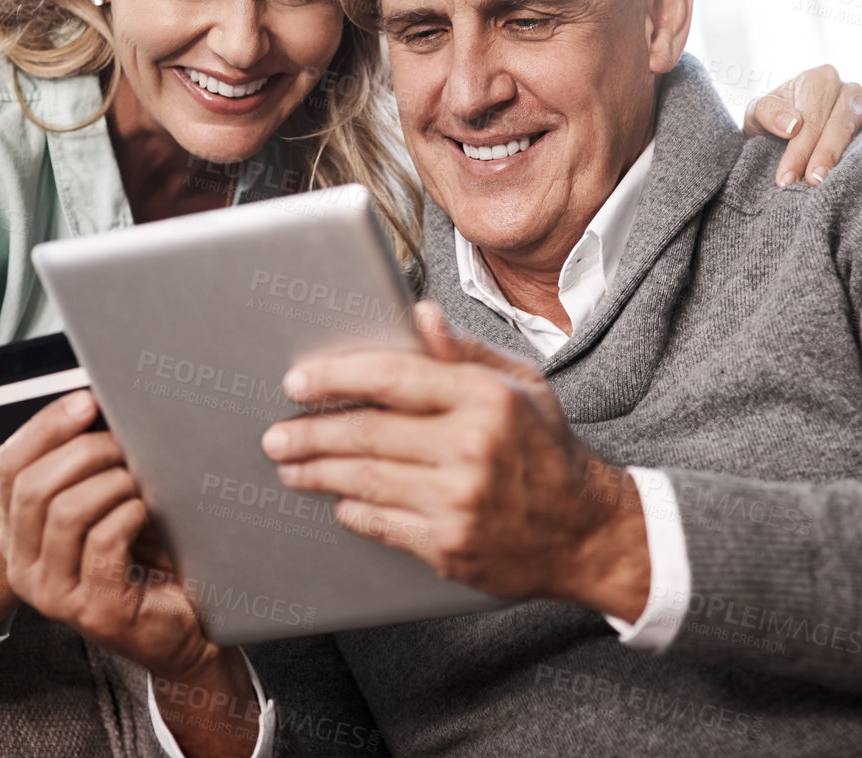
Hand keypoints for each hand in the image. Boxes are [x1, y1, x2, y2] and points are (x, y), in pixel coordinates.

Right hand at [0, 391, 259, 756]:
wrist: (185, 625)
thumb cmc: (144, 556)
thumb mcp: (103, 503)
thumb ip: (84, 464)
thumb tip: (92, 399)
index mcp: (14, 533)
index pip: (9, 466)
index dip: (46, 426)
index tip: (87, 400)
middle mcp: (22, 566)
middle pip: (34, 485)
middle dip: (85, 452)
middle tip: (127, 444)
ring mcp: (53, 595)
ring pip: (66, 511)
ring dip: (112, 482)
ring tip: (142, 480)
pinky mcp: (94, 610)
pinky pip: (102, 542)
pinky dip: (129, 514)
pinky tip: (147, 511)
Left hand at [262, 301, 651, 617]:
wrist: (585, 531)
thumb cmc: (545, 449)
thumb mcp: (520, 385)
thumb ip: (464, 351)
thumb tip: (420, 314)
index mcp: (485, 398)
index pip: (391, 378)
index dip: (335, 378)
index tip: (297, 381)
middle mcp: (470, 448)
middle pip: (366, 434)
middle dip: (310, 433)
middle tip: (276, 434)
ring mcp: (458, 501)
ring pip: (364, 481)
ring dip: (316, 472)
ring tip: (289, 465)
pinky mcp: (448, 546)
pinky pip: (380, 523)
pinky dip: (352, 509)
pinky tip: (338, 499)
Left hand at [743, 63, 861, 187]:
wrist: (783, 138)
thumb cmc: (770, 127)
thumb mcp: (755, 117)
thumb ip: (766, 113)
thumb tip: (792, 124)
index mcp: (816, 80)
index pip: (809, 115)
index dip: (797, 147)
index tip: (785, 179)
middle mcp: (846, 88)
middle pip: (839, 119)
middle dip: (825, 152)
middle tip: (813, 181)